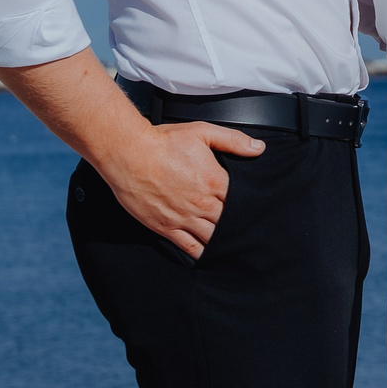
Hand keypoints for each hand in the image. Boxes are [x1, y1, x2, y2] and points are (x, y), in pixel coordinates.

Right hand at [98, 122, 264, 259]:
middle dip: (238, 227)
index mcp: (215, 182)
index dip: (249, 207)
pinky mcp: (166, 227)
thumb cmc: (162, 142)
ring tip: (232, 246)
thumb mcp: (202, 132)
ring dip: (223, 242)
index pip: (242, 203)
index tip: (254, 211)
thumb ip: (233, 140)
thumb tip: (258, 148)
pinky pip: (189, 247)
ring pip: (213, 238)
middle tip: (247, 232)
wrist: (128, 153)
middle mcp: (202, 204)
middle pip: (229, 223)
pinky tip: (209, 255)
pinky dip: (202, 254)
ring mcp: (184, 218)